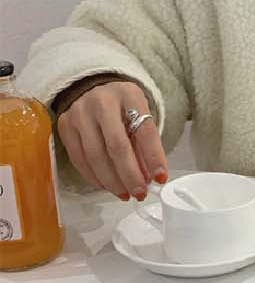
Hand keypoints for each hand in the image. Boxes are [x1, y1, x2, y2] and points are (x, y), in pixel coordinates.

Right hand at [57, 78, 167, 201]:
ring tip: (125, 193)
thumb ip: (144, 144)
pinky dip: (94, 177)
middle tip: (140, 193)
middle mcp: (102, 101)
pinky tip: (106, 185)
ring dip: (112, 181)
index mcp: (128, 95)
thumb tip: (150, 178)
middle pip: (117, 146)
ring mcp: (80, 113)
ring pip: (95, 156)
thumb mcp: (139, 115)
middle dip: (130, 176)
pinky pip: (79, 159)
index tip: (160, 178)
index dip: (154, 157)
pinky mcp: (65, 126)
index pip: (144, 130)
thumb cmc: (120, 106)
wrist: (90, 89)